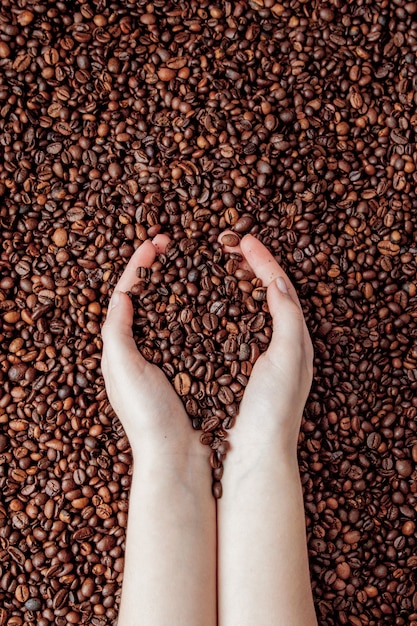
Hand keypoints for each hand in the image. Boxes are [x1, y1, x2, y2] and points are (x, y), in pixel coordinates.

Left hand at [101, 235, 203, 459]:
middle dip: (159, 266)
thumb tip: (122, 295)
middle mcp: (142, 348)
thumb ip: (117, 332)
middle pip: (148, 297)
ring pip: (171, 309)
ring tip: (190, 260)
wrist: (176, 457)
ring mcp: (166, 356)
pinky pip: (192, 329)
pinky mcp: (188, 366)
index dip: (140, 265)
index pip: (127, 294)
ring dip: (177, 282)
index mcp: (122, 346)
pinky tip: (211, 297)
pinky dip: (197, 308)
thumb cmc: (146, 415)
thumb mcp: (123, 369)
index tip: (156, 242)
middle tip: (173, 242)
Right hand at [220, 234, 313, 453]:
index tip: (243, 239)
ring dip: (236, 283)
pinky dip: (222, 308)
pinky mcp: (239, 368)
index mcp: (295, 337)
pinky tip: (206, 305)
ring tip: (219, 264)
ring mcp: (259, 356)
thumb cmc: (275, 409)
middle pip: (266, 292)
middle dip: (249, 265)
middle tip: (229, 244)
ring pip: (248, 308)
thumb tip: (277, 280)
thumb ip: (287, 317)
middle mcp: (280, 343)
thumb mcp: (289, 357)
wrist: (256, 455)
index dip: (263, 260)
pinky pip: (232, 328)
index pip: (280, 287)